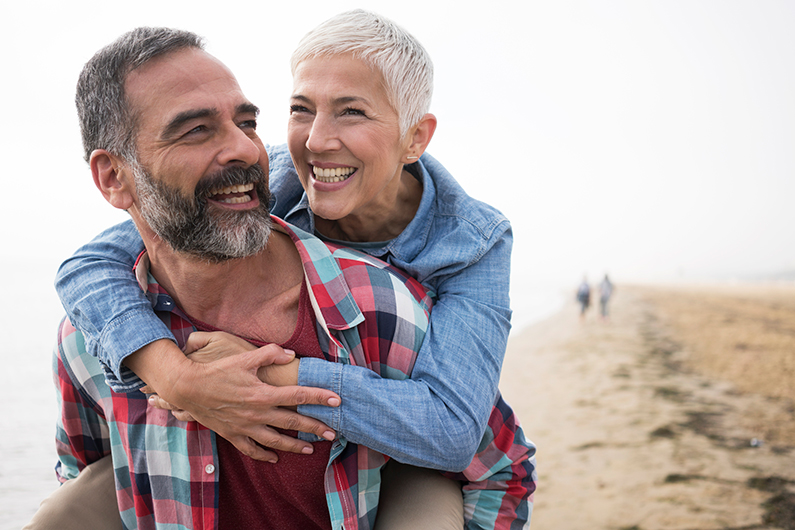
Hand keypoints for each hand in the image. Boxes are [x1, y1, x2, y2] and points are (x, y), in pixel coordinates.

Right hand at [126, 338, 340, 461]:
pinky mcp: (232, 434)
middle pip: (293, 423)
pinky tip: (275, 457)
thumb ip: (270, 354)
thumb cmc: (217, 371)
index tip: (336, 400)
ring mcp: (245, 426)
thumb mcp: (244, 357)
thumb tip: (291, 355)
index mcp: (263, 393)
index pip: (298, 396)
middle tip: (333, 432)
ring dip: (295, 446)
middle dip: (315, 427)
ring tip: (311, 448)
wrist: (187, 388)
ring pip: (276, 440)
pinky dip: (264, 455)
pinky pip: (251, 449)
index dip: (318, 397)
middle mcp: (257, 413)